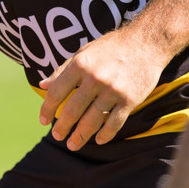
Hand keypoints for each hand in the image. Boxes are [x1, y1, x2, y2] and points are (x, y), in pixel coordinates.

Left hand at [38, 29, 166, 150]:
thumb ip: (62, 70)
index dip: (47, 109)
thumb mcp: (84, 52)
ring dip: (80, 136)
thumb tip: (42, 85)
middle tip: (57, 137)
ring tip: (73, 144)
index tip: (43, 120)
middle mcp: (95, 78)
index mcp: (80, 64)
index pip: (57, 92)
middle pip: (72, 110)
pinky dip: (105, 135)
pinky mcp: (130, 100)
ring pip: (92, 121)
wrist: (147, 42)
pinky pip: (114, 123)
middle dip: (62, 127)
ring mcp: (113, 90)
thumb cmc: (112, 47)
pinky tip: (98, 140)